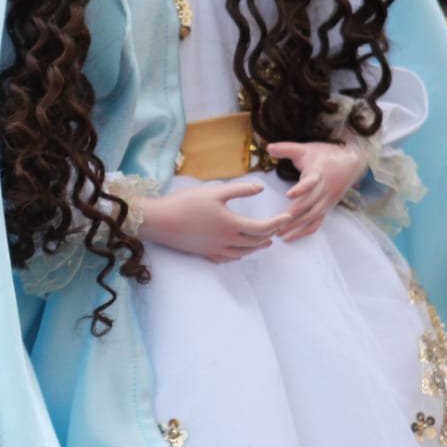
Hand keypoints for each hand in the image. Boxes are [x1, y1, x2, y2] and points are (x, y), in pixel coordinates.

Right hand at [139, 182, 283, 262]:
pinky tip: (239, 251)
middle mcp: (226, 240)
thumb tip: (261, 188)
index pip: (262, 228)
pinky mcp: (205, 253)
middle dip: (270, 235)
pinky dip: (239, 255)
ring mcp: (215, 249)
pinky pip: (228, 258)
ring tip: (264, 241)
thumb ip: (240, 190)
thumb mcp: (215, 191)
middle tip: (278, 228)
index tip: (287, 217)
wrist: (159, 221)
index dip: (277, 223)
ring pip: (244, 252)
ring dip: (257, 247)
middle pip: (255, 242)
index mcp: (231, 224)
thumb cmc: (186, 203)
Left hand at [265, 140, 367, 241]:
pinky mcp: (327, 208)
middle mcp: (324, 189)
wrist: (352, 162)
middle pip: (308, 205)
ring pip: (312, 217)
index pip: (311, 182)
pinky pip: (317, 223)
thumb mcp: (306, 148)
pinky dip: (304, 231)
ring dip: (296, 227)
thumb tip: (268, 147)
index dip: (301, 188)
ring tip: (279, 234)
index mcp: (318, 173)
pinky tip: (291, 237)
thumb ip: (287, 148)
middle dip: (292, 216)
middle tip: (275, 224)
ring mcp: (327, 201)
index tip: (289, 194)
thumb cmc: (326, 155)